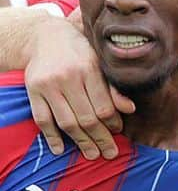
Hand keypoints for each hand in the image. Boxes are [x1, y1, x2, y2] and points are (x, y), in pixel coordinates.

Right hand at [25, 17, 134, 159]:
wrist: (46, 36)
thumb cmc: (81, 51)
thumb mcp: (101, 63)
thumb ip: (114, 87)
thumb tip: (131, 109)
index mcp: (89, 69)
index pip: (104, 106)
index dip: (113, 123)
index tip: (118, 132)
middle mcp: (68, 78)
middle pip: (87, 118)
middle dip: (100, 139)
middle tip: (110, 154)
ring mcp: (48, 86)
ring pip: (66, 122)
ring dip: (81, 142)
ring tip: (91, 155)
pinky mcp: (33, 91)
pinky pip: (42, 119)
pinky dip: (51, 137)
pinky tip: (61, 149)